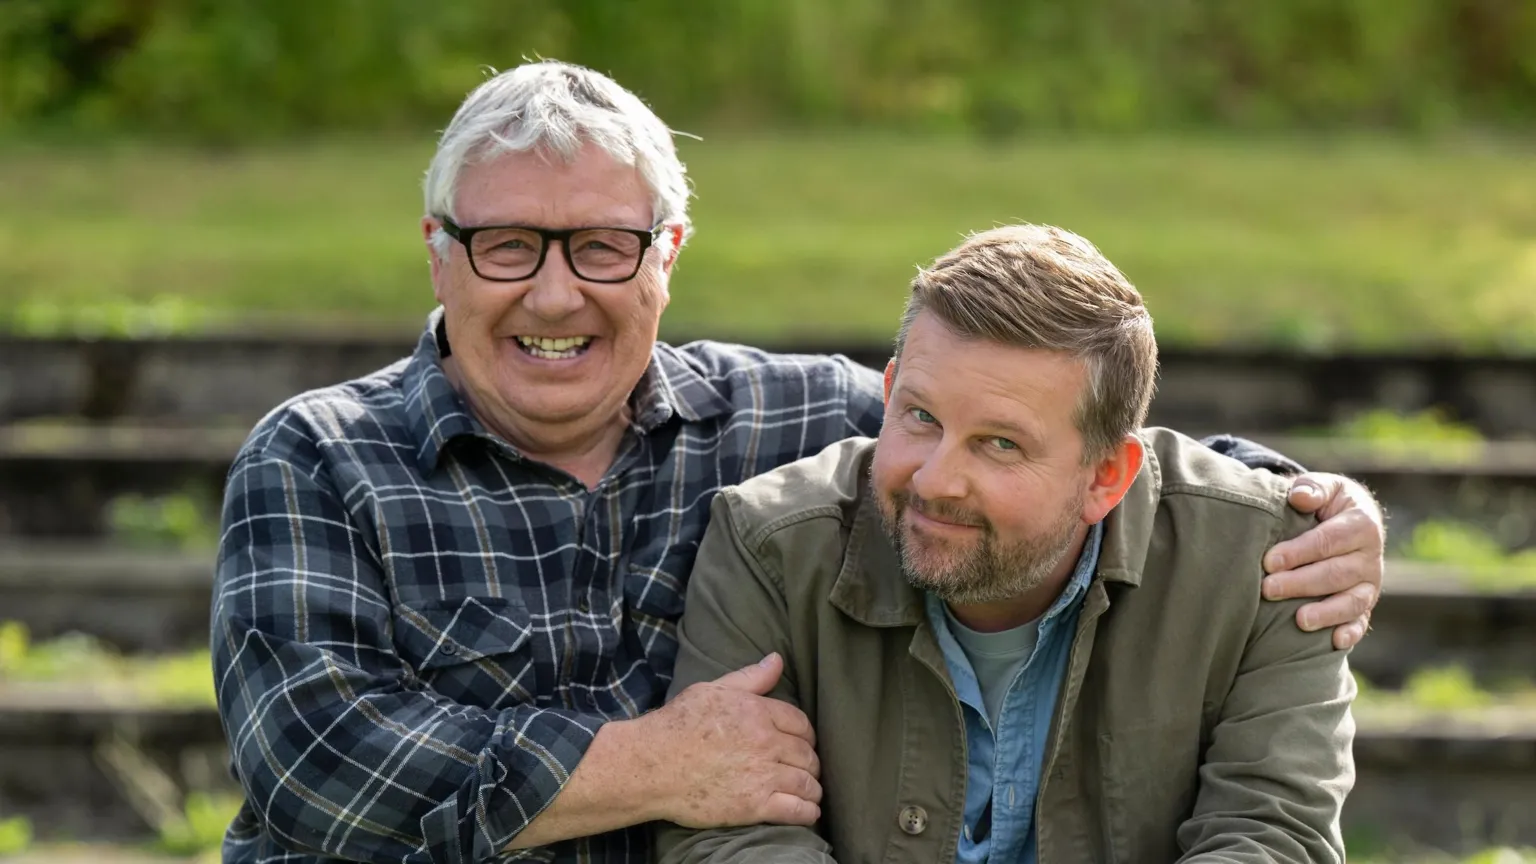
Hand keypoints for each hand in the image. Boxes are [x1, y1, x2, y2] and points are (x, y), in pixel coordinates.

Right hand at [638, 653, 821, 827]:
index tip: (802, 742)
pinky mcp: (754, 806)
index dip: (805, 734)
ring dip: (813, 787)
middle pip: (807, 753)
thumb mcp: (712, 690)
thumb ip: (750, 678)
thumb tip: (777, 660)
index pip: (800, 723)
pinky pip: (796, 810)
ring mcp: (762, 776)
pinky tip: (809, 811)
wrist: (651, 766)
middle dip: (810, 761)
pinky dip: (808, 811)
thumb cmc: (677, 725)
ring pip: (806, 782)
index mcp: (758, 713)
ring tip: (810, 790)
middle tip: (806, 767)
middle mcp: (766, 743)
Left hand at [1262, 473, 1385, 649]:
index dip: (1299, 552)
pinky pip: (1362, 620)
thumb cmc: (1324, 503)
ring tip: (1299, 620)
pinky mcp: (1365, 604)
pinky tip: (1335, 642)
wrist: (1343, 520)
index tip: (1269, 561)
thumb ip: (1312, 488)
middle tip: (1268, 589)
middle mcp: (1371, 556)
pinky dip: (1351, 632)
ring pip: (1352, 601)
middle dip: (1301, 583)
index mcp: (1362, 524)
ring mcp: (1370, 583)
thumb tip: (1300, 497)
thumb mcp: (1322, 487)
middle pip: (1337, 573)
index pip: (1328, 541)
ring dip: (1327, 613)